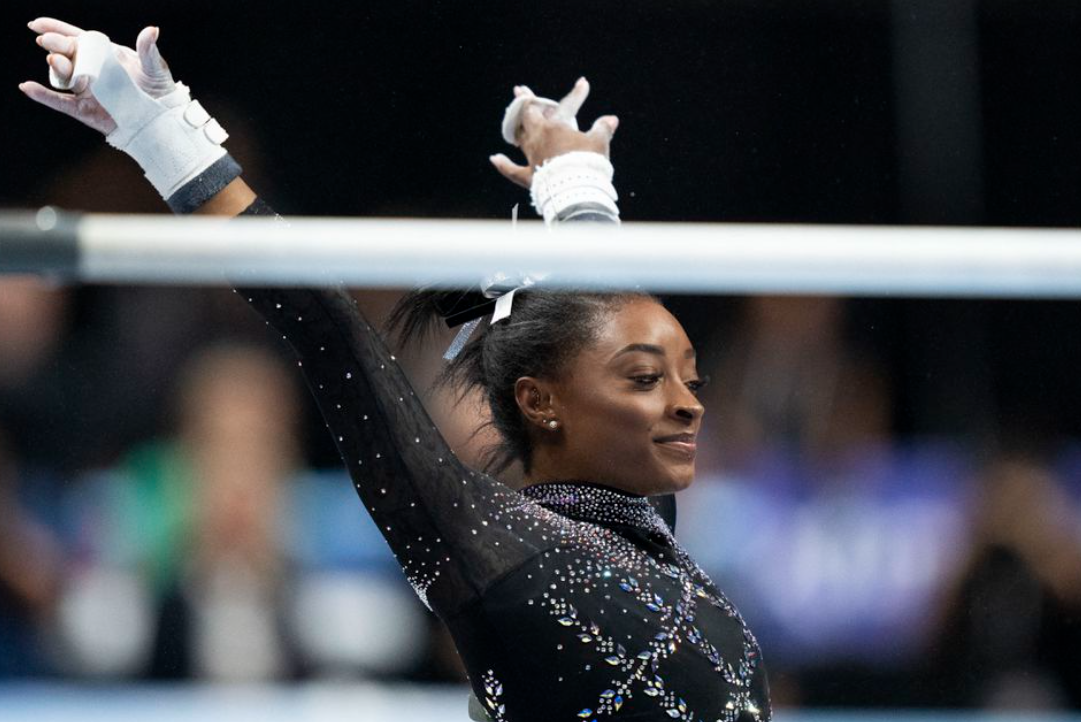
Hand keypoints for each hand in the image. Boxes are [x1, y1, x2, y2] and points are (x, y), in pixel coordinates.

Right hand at [19, 17, 174, 134]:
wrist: (163, 119)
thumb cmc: (159, 90)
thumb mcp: (154, 68)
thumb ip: (148, 49)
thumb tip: (152, 30)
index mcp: (102, 54)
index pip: (75, 38)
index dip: (56, 29)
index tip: (38, 24)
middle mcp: (90, 70)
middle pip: (67, 54)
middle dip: (56, 46)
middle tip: (49, 42)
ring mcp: (86, 90)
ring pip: (63, 76)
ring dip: (56, 67)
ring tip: (55, 61)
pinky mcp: (85, 110)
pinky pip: (60, 102)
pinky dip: (43, 95)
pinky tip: (28, 87)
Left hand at [490, 78, 618, 188]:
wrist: (576, 189)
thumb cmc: (588, 163)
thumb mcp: (599, 143)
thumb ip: (602, 129)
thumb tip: (611, 119)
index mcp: (556, 127)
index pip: (567, 105)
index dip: (577, 93)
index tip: (583, 83)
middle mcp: (539, 139)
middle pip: (529, 115)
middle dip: (526, 101)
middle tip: (520, 90)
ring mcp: (531, 157)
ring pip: (519, 137)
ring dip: (515, 126)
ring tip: (512, 118)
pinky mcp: (528, 177)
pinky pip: (512, 170)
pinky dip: (504, 165)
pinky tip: (495, 158)